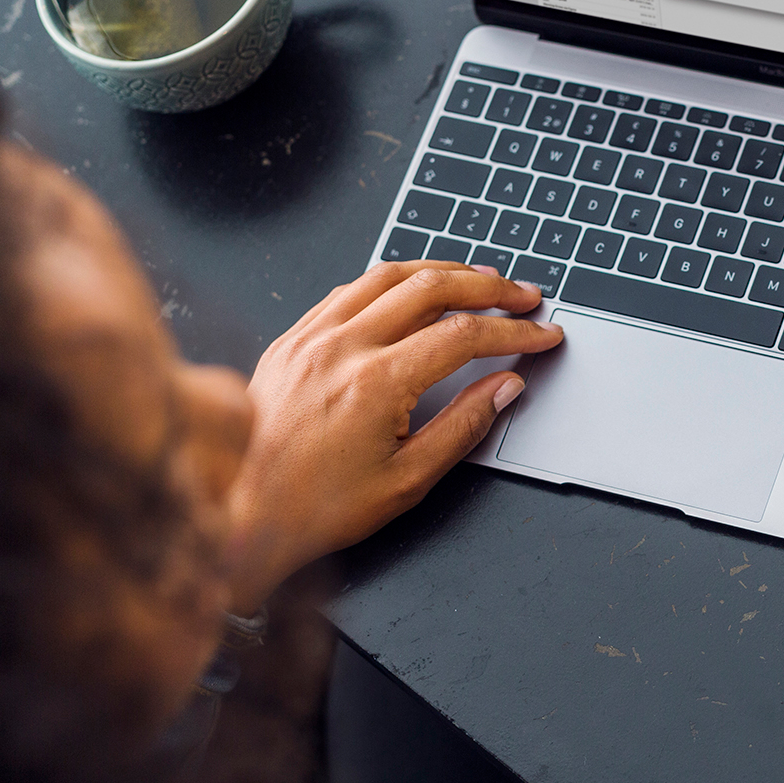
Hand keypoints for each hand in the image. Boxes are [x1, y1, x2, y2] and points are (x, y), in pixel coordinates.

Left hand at [224, 261, 562, 612]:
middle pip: (431, 287)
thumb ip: (463, 426)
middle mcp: (343, 347)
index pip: (463, 335)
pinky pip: (349, 289)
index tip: (542, 333)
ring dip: (442, 271)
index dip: (513, 330)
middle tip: (523, 295)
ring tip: (479, 279)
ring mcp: (312, 336)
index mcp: (376, 383)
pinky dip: (391, 281)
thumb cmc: (317, 507)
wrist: (241, 511)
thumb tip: (505, 387)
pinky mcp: (292, 339)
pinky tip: (411, 288)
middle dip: (488, 287)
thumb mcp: (407, 480)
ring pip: (388, 275)